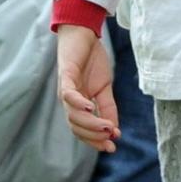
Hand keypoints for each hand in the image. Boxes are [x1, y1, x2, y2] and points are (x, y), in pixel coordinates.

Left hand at [56, 24, 118, 152]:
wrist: (83, 33)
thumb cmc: (92, 59)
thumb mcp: (105, 87)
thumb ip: (108, 107)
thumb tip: (115, 129)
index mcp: (78, 105)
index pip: (82, 130)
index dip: (95, 141)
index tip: (112, 148)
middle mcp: (69, 101)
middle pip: (76, 127)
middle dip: (94, 137)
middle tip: (111, 141)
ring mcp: (66, 89)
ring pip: (73, 115)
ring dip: (90, 123)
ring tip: (107, 127)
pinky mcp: (65, 76)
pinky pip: (68, 95)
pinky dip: (78, 103)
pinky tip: (90, 107)